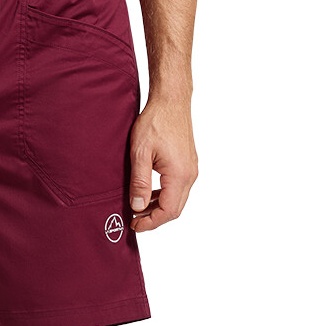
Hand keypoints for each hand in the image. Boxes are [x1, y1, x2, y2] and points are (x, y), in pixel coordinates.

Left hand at [128, 97, 197, 231]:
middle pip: (174, 209)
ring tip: (138, 209)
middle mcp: (190, 175)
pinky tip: (149, 194)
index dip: (151, 223)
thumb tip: (138, 207)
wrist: (171, 100)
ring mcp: (191, 169)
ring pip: (177, 200)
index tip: (134, 225)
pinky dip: (164, 196)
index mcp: (179, 175)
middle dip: (154, 219)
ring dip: (159, 208)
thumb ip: (139, 183)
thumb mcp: (140, 153)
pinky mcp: (188, 164)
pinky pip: (178, 188)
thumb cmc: (155, 122)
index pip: (168, 211)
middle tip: (134, 221)